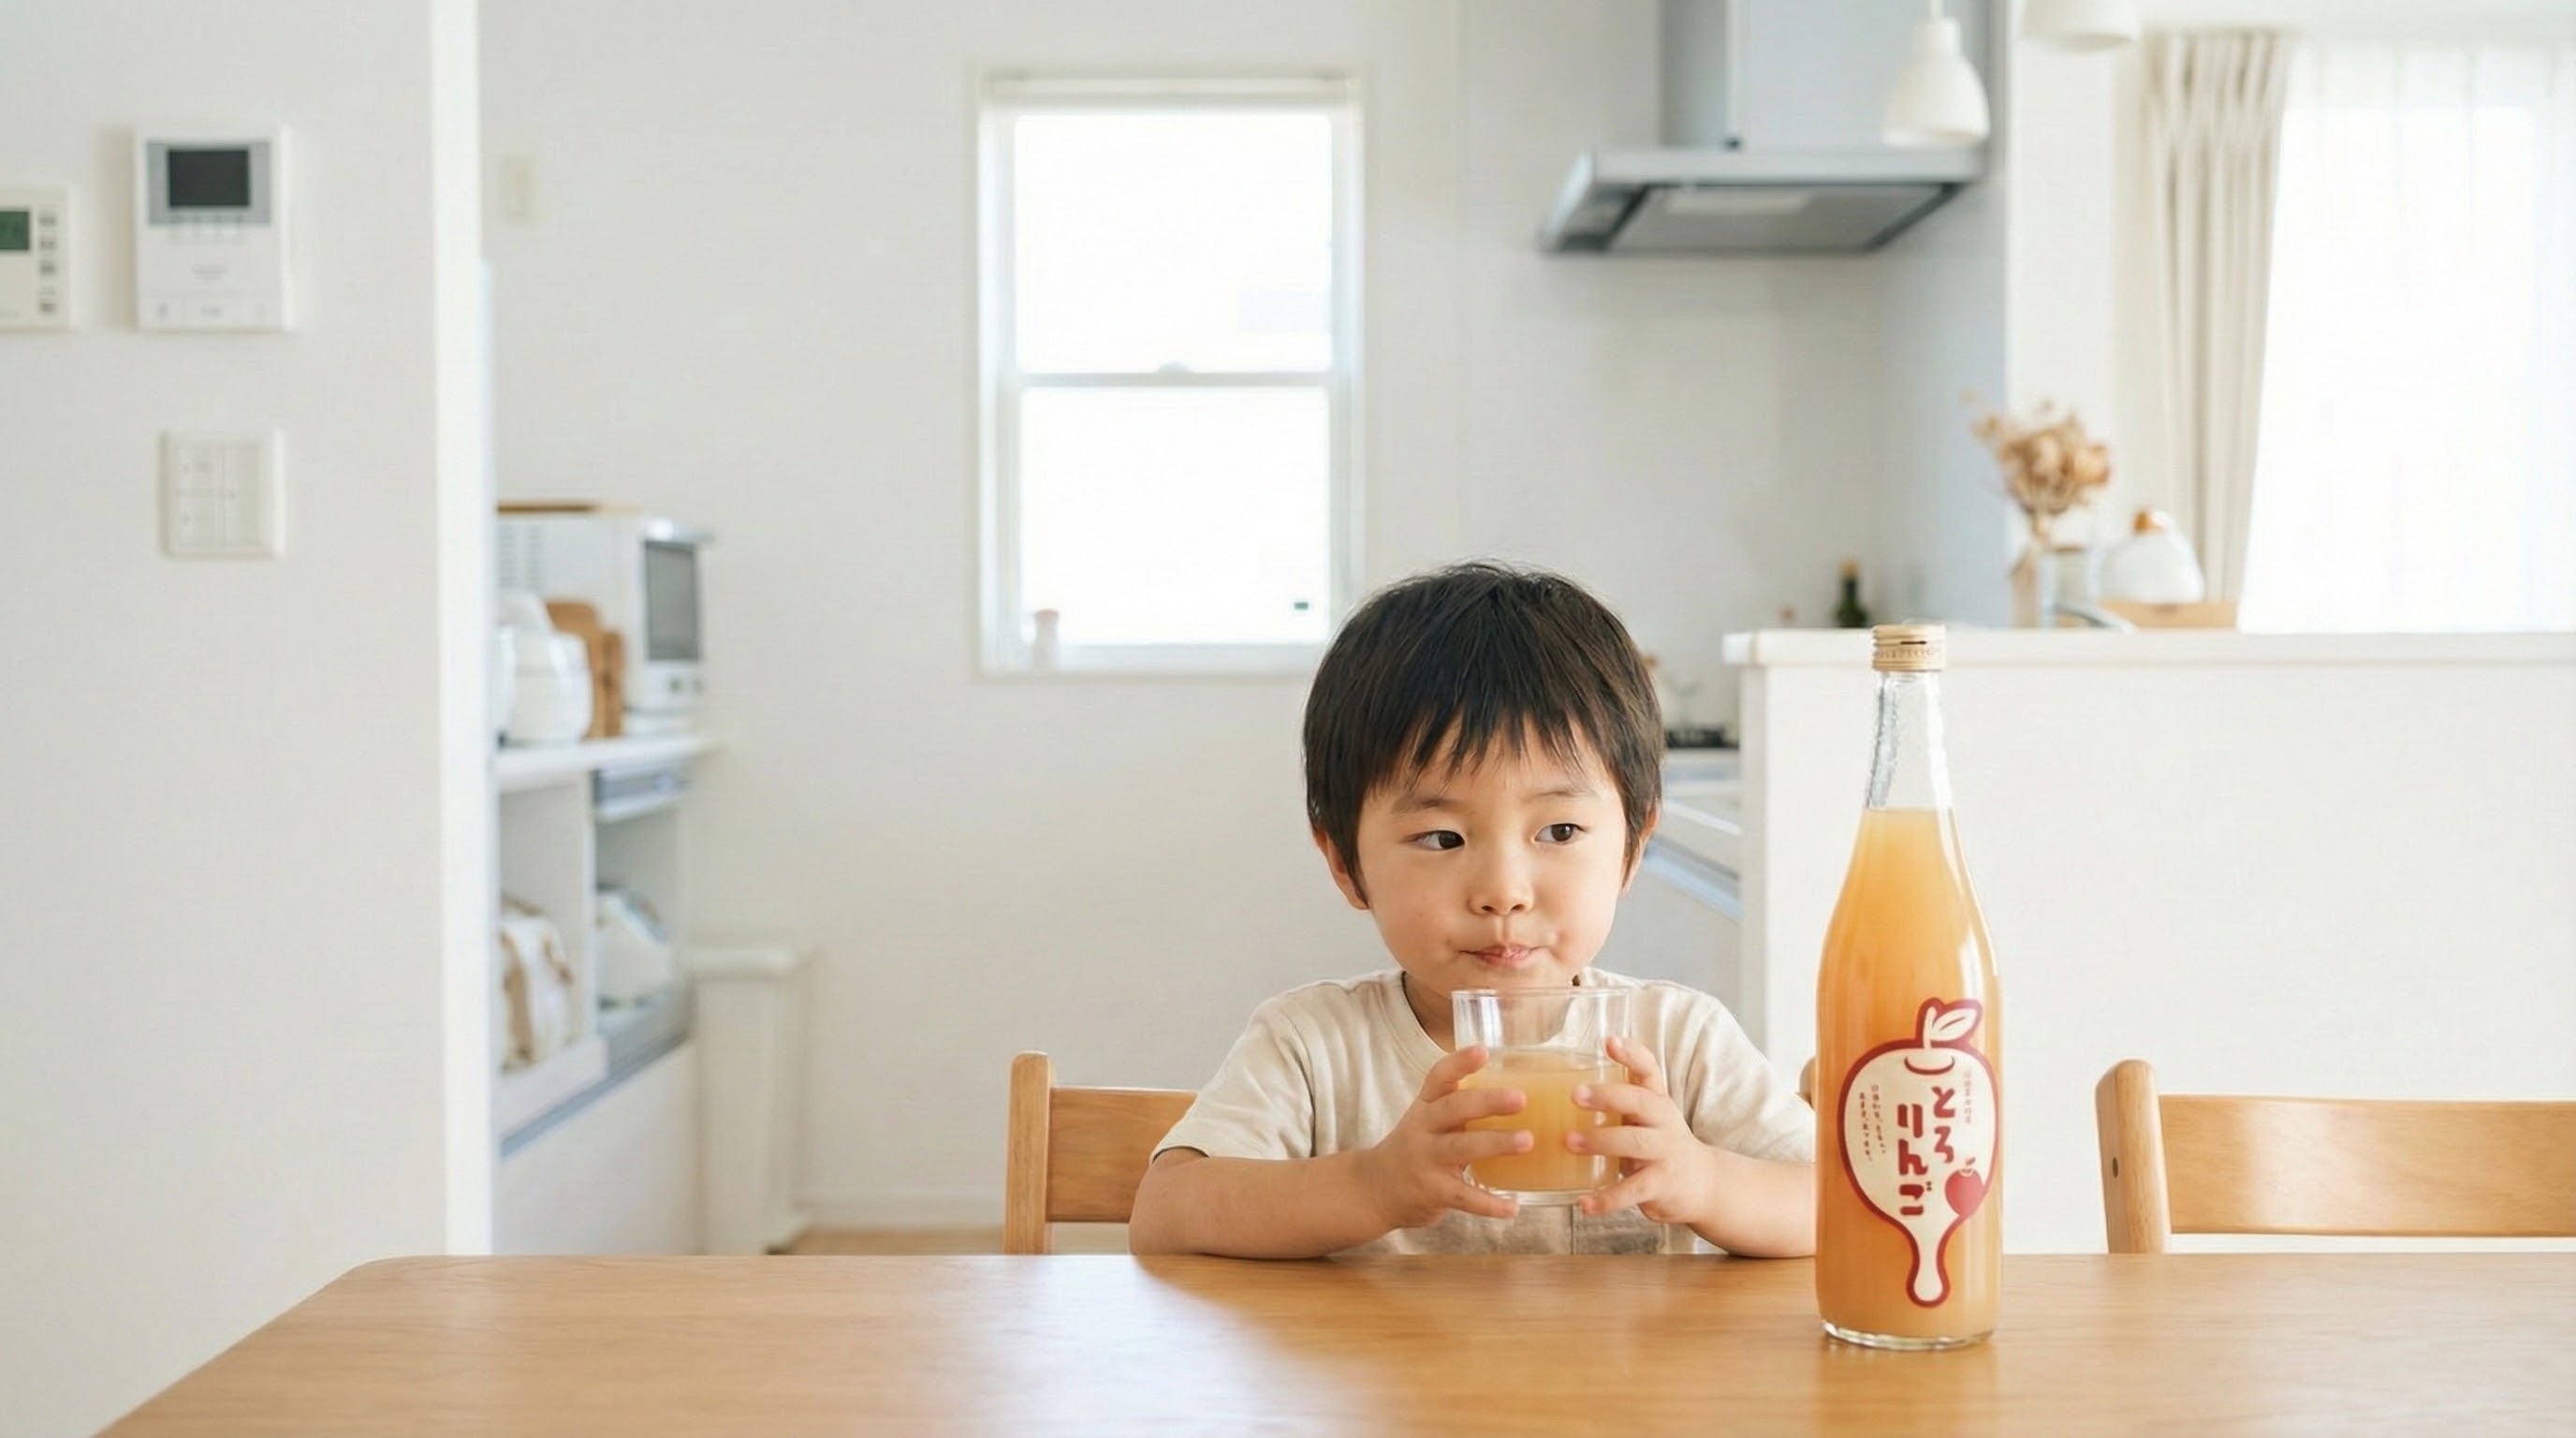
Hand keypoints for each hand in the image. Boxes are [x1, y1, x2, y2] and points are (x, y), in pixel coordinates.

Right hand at [1355, 1045, 1528, 1229]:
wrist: (1373, 1190)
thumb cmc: (1414, 1150)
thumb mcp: (1428, 1123)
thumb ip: (1461, 1112)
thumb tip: (1521, 1099)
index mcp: (1425, 1107)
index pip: (1438, 1078)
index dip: (1459, 1063)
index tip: (1483, 1050)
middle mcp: (1421, 1129)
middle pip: (1452, 1109)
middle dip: (1487, 1102)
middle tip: (1521, 1098)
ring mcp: (1424, 1160)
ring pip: (1460, 1148)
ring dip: (1495, 1144)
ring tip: (1527, 1141)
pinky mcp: (1430, 1192)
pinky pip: (1463, 1197)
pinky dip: (1489, 1204)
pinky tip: (1513, 1207)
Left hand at [1571, 1034, 1722, 1225]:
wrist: (1701, 1184)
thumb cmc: (1658, 1143)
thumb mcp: (1645, 1117)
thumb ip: (1617, 1101)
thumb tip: (1556, 1082)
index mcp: (1656, 1100)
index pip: (1649, 1069)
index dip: (1631, 1054)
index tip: (1609, 1041)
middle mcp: (1664, 1121)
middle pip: (1640, 1102)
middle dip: (1608, 1096)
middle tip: (1575, 1095)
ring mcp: (1665, 1153)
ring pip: (1634, 1144)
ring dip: (1601, 1142)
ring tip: (1570, 1142)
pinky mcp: (1662, 1185)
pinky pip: (1632, 1190)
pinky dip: (1607, 1198)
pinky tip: (1584, 1204)